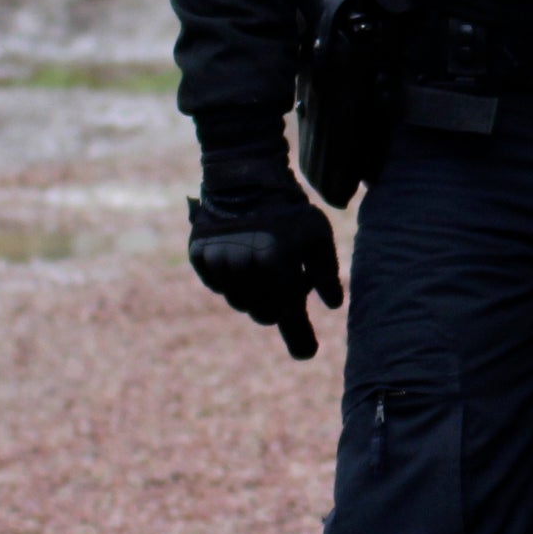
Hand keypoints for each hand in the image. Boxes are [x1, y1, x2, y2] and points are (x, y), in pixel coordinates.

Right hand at [187, 145, 343, 359]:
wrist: (244, 179)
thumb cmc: (288, 209)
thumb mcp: (317, 235)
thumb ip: (325, 272)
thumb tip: (332, 305)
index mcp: (276, 261)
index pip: (288, 313)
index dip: (299, 337)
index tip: (307, 354)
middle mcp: (244, 266)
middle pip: (263, 314)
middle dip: (278, 305)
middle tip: (288, 282)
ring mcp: (218, 262)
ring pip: (240, 302)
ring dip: (256, 292)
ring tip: (265, 262)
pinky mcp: (199, 258)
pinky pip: (220, 287)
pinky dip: (233, 280)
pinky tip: (243, 256)